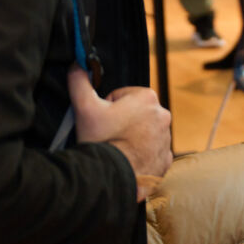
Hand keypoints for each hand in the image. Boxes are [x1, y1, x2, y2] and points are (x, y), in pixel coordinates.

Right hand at [69, 67, 172, 197]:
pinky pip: (150, 151)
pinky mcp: (165, 159)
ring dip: (130, 137)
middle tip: (106, 135)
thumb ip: (80, 82)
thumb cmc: (102, 141)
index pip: (121, 96)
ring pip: (142, 132)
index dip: (107, 107)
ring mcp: (166, 138)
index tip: (102, 121)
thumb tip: (77, 65)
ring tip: (116, 148)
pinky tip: (126, 160)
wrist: (113, 178)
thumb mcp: (85, 109)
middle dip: (120, 122)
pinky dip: (139, 155)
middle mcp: (163, 115)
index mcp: (147, 98)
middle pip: (133, 113)